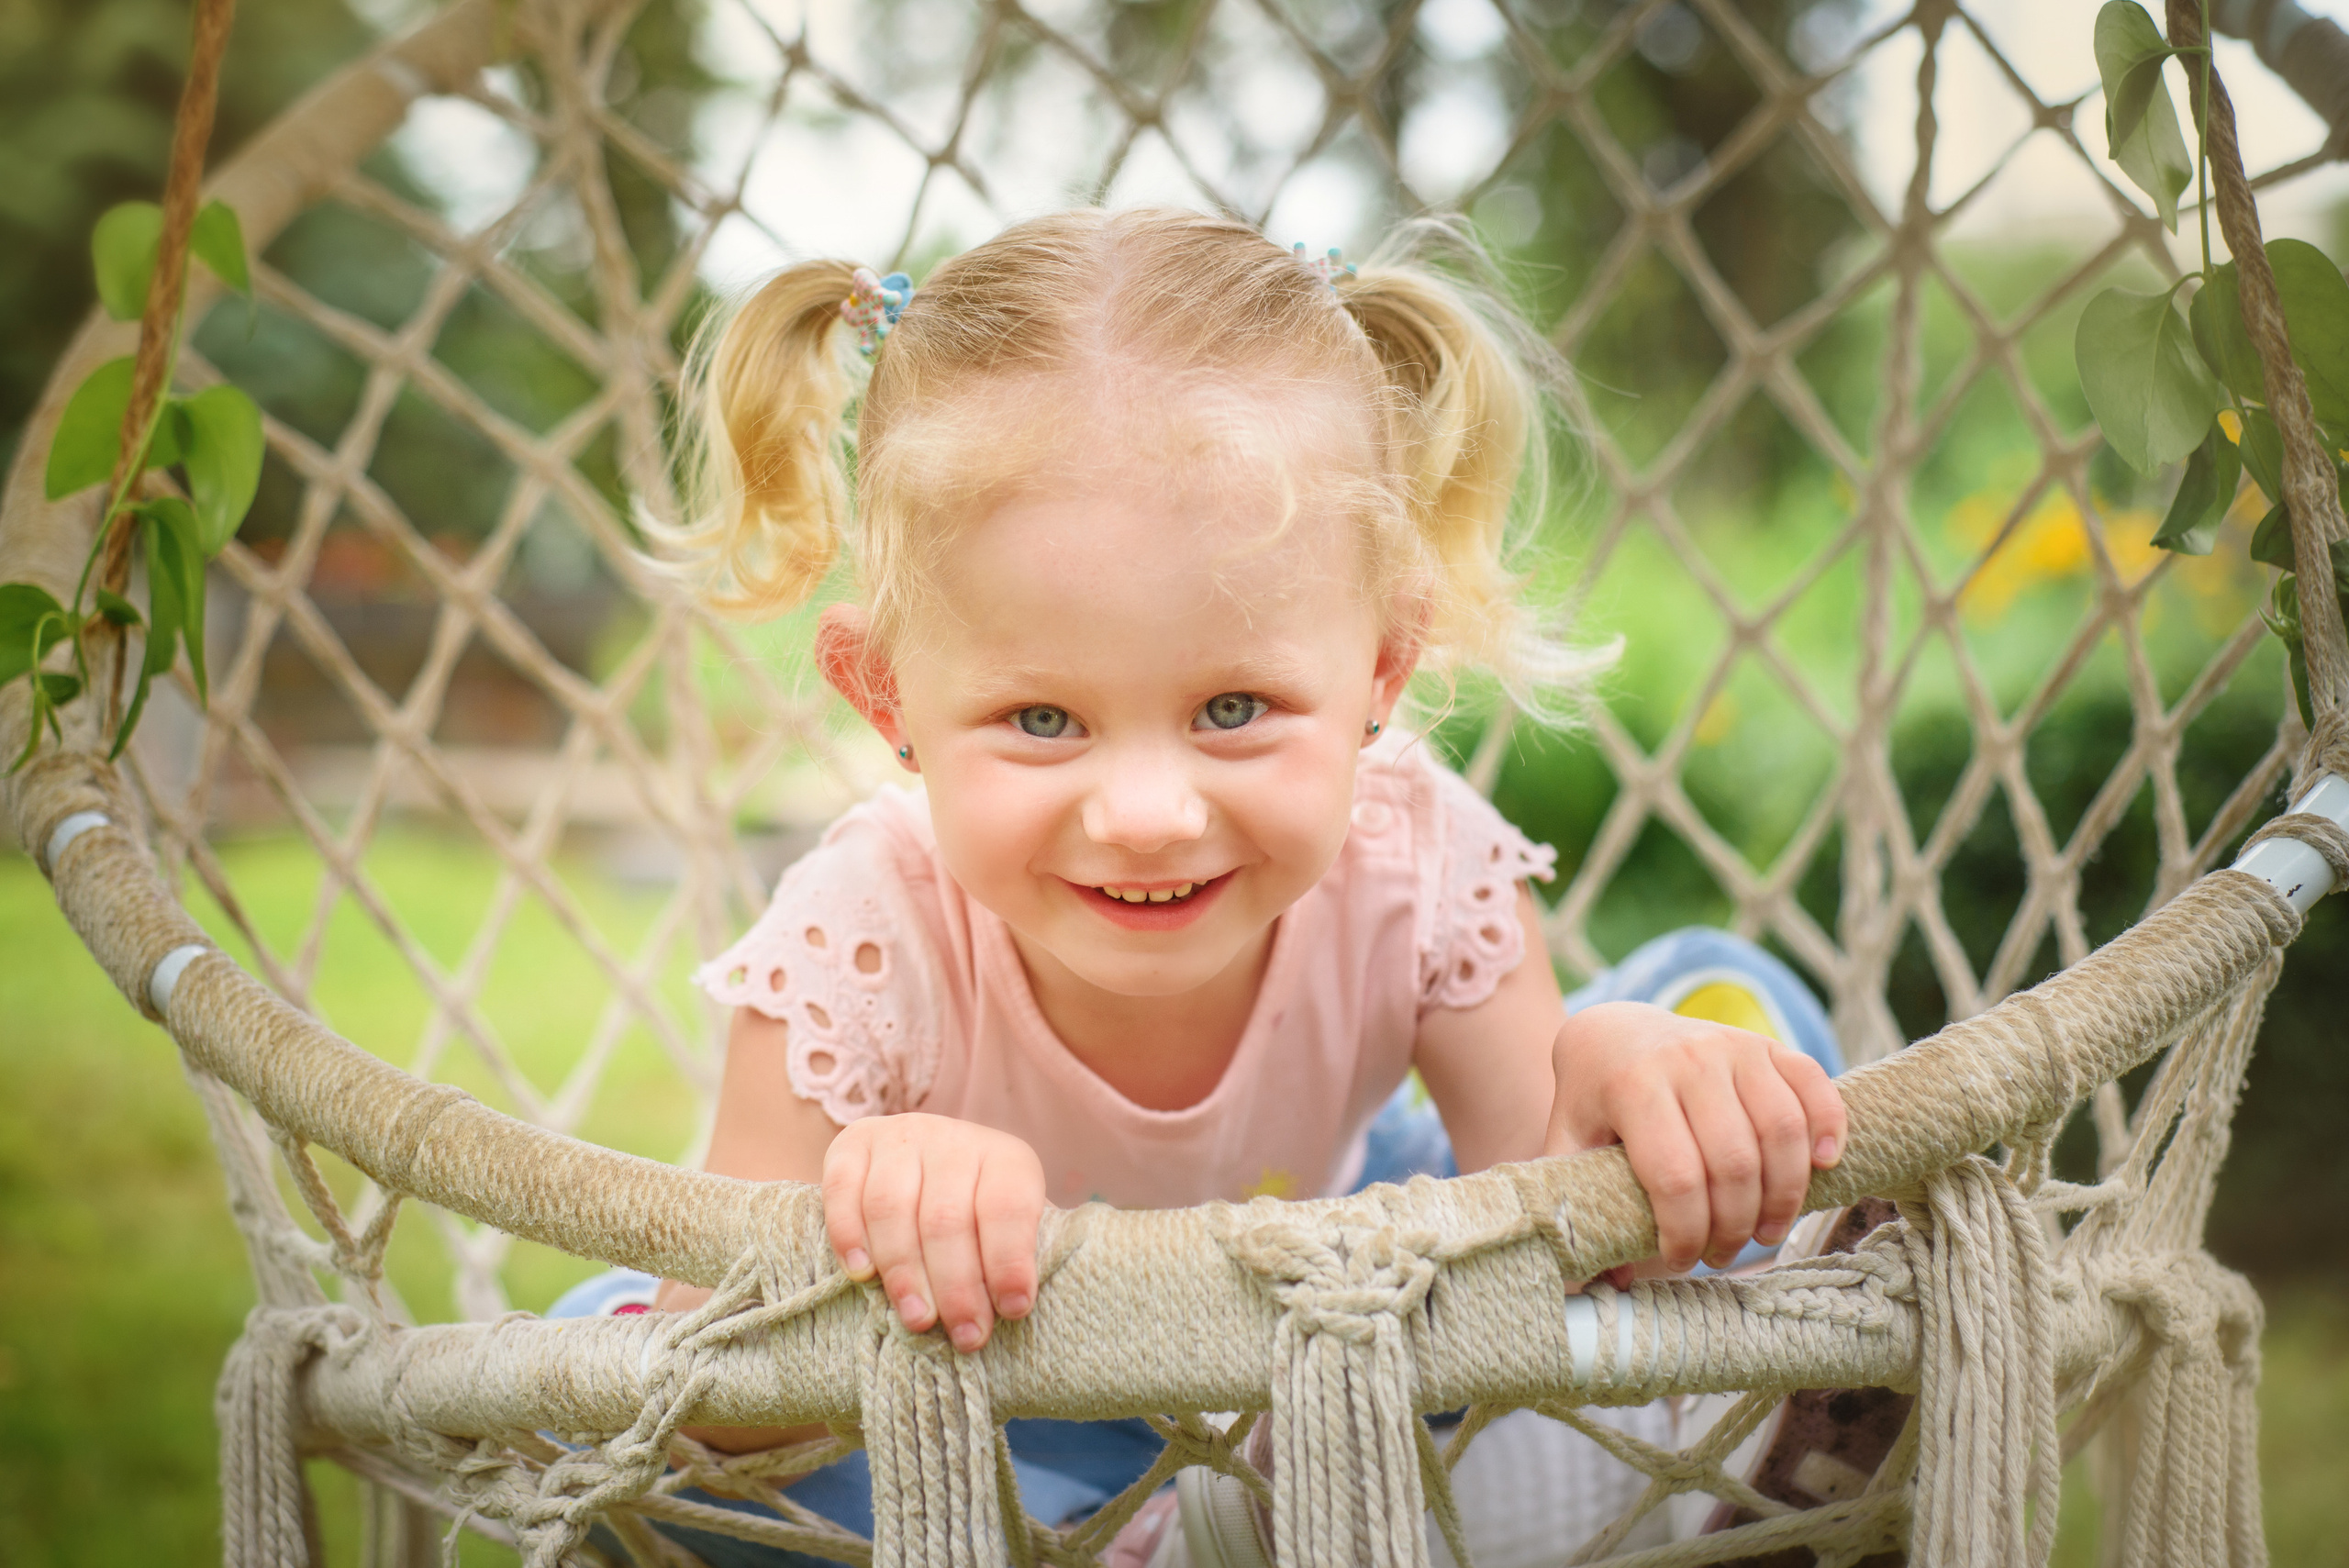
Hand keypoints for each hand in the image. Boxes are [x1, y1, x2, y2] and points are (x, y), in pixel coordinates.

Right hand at [822, 1112, 1045, 1352]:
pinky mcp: (851, 1145)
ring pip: (892, 1207)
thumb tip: (1010, 1311)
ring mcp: (898, 1138)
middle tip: (964, 1335)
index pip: (1008, 1204)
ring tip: (917, 1318)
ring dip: (904, 1271)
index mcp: (1004, 1158)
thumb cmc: (975, 1216)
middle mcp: (952, 1141)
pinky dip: (848, 1234)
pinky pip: (842, 1189)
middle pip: (947, 1216)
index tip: (1012, 1310)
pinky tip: (861, 1273)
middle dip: (957, 1285)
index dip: (1010, 1260)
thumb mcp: (1008, 1228)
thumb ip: (1012, 1260)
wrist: (923, 1162)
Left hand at [1544, 1002, 1846, 1273]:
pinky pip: (1813, 1084)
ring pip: (1781, 1130)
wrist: (1614, 1032)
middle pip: (1734, 1163)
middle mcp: (1686, 1060)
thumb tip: (1612, 1286)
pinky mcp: (1766, 1044)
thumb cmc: (1594, 1100)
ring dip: (1785, 1195)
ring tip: (1767, 1231)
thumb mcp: (1570, 1143)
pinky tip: (1824, 1167)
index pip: (1675, 1178)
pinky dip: (1829, 1127)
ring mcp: (1731, 1046)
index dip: (1686, 1233)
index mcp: (1632, 1087)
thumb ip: (1578, 1205)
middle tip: (1725, 1254)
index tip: (1682, 1260)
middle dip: (1736, 1226)